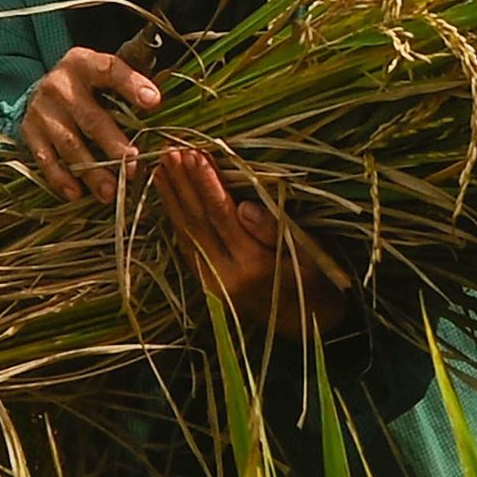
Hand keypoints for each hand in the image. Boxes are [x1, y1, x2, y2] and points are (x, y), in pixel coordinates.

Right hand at [21, 48, 160, 203]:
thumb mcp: (104, 76)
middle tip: (133, 167)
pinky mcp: (29, 132)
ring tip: (110, 192)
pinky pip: (45, 159)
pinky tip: (77, 194)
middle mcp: (60, 84)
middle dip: (113, 145)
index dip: (131, 85)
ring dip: (91, 171)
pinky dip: (61, 179)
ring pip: (69, 144)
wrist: (41, 91)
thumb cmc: (88, 87)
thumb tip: (162, 105)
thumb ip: (130, 84)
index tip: (154, 102)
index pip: (109, 70)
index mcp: (84, 64)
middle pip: (90, 118)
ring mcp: (42, 110)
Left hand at [155, 147, 349, 336]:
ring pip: (186, 235)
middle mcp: (226, 277)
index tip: (195, 153)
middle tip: (169, 152)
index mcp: (254, 265)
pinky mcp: (206, 288)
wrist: (310, 325)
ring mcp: (212, 285)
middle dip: (182, 186)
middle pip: (197, 223)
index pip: (222, 215)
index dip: (206, 183)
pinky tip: (168, 200)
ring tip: (160, 168)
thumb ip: (274, 230)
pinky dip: (175, 221)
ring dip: (171, 200)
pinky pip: (186, 248)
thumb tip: (243, 206)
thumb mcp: (310, 254)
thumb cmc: (316, 282)